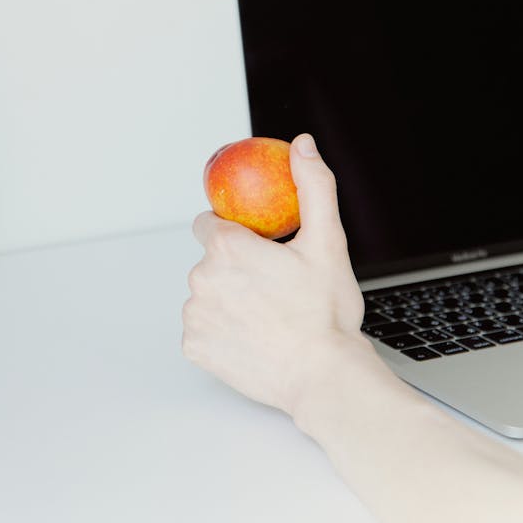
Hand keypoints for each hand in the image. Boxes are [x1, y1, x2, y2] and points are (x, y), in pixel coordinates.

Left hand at [182, 132, 375, 417]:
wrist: (323, 377)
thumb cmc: (325, 314)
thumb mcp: (327, 242)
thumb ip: (313, 187)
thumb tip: (302, 145)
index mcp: (227, 248)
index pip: (209, 223)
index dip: (232, 232)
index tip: (255, 248)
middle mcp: (202, 278)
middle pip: (211, 261)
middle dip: (235, 269)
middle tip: (273, 288)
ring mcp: (195, 315)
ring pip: (206, 295)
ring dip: (228, 299)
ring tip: (267, 316)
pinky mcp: (195, 347)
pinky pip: (203, 329)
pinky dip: (222, 331)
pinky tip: (253, 337)